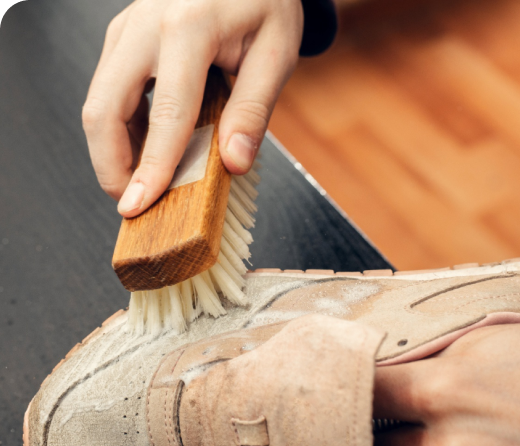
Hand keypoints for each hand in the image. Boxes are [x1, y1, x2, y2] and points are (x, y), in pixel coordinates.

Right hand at [82, 0, 302, 216]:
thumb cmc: (262, 1)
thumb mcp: (275, 52)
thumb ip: (254, 110)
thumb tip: (234, 162)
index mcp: (189, 28)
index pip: (165, 114)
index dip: (151, 167)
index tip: (139, 205)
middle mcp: (146, 26)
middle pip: (103, 109)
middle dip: (111, 166)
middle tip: (133, 202)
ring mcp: (128, 30)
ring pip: (97, 103)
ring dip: (112, 151)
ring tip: (143, 181)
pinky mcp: (123, 39)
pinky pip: (107, 92)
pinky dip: (119, 130)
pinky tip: (144, 150)